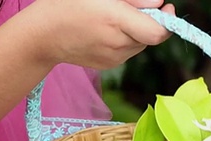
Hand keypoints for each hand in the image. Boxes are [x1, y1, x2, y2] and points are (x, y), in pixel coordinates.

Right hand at [27, 0, 174, 69]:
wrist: (42, 34)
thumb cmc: (67, 4)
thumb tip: (158, 3)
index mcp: (116, 21)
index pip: (157, 32)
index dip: (168, 21)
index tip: (166, 7)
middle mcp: (117, 44)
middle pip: (150, 36)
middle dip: (149, 21)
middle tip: (131, 7)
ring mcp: (113, 58)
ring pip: (139, 43)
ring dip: (136, 30)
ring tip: (113, 18)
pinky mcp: (108, 65)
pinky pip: (127, 51)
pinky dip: (124, 39)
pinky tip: (105, 30)